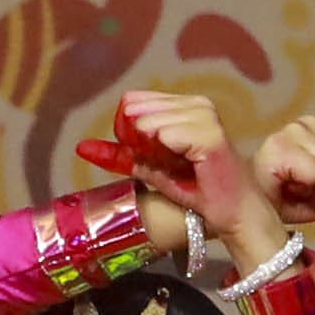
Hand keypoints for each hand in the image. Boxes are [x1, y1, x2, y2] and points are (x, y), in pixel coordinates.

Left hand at [101, 88, 272, 269]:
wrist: (232, 214)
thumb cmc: (198, 190)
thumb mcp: (152, 169)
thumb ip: (121, 154)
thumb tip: (81, 147)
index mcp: (185, 105)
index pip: (133, 101)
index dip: (129, 130)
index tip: (148, 155)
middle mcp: (197, 104)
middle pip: (137, 110)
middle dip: (139, 143)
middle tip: (167, 165)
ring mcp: (205, 116)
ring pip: (149, 124)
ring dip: (154, 152)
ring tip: (180, 169)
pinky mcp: (210, 135)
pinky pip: (166, 136)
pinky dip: (166, 154)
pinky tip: (184, 167)